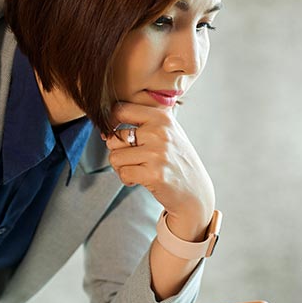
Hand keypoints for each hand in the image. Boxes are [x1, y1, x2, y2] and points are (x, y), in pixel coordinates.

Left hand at [104, 102, 214, 238]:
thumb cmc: (177, 161)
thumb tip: (107, 122)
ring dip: (121, 167)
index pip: (121, 110)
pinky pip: (123, 173)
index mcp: (162, 118)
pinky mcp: (154, 174)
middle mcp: (161, 132)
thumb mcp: (169, 132)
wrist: (195, 192)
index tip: (115, 135)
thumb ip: (145, 120)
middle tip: (133, 160)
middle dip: (118, 152)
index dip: (110, 123)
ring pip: (115, 157)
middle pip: (114, 138)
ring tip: (138, 170)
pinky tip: (141, 180)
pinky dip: (128, 179)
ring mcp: (158, 153)